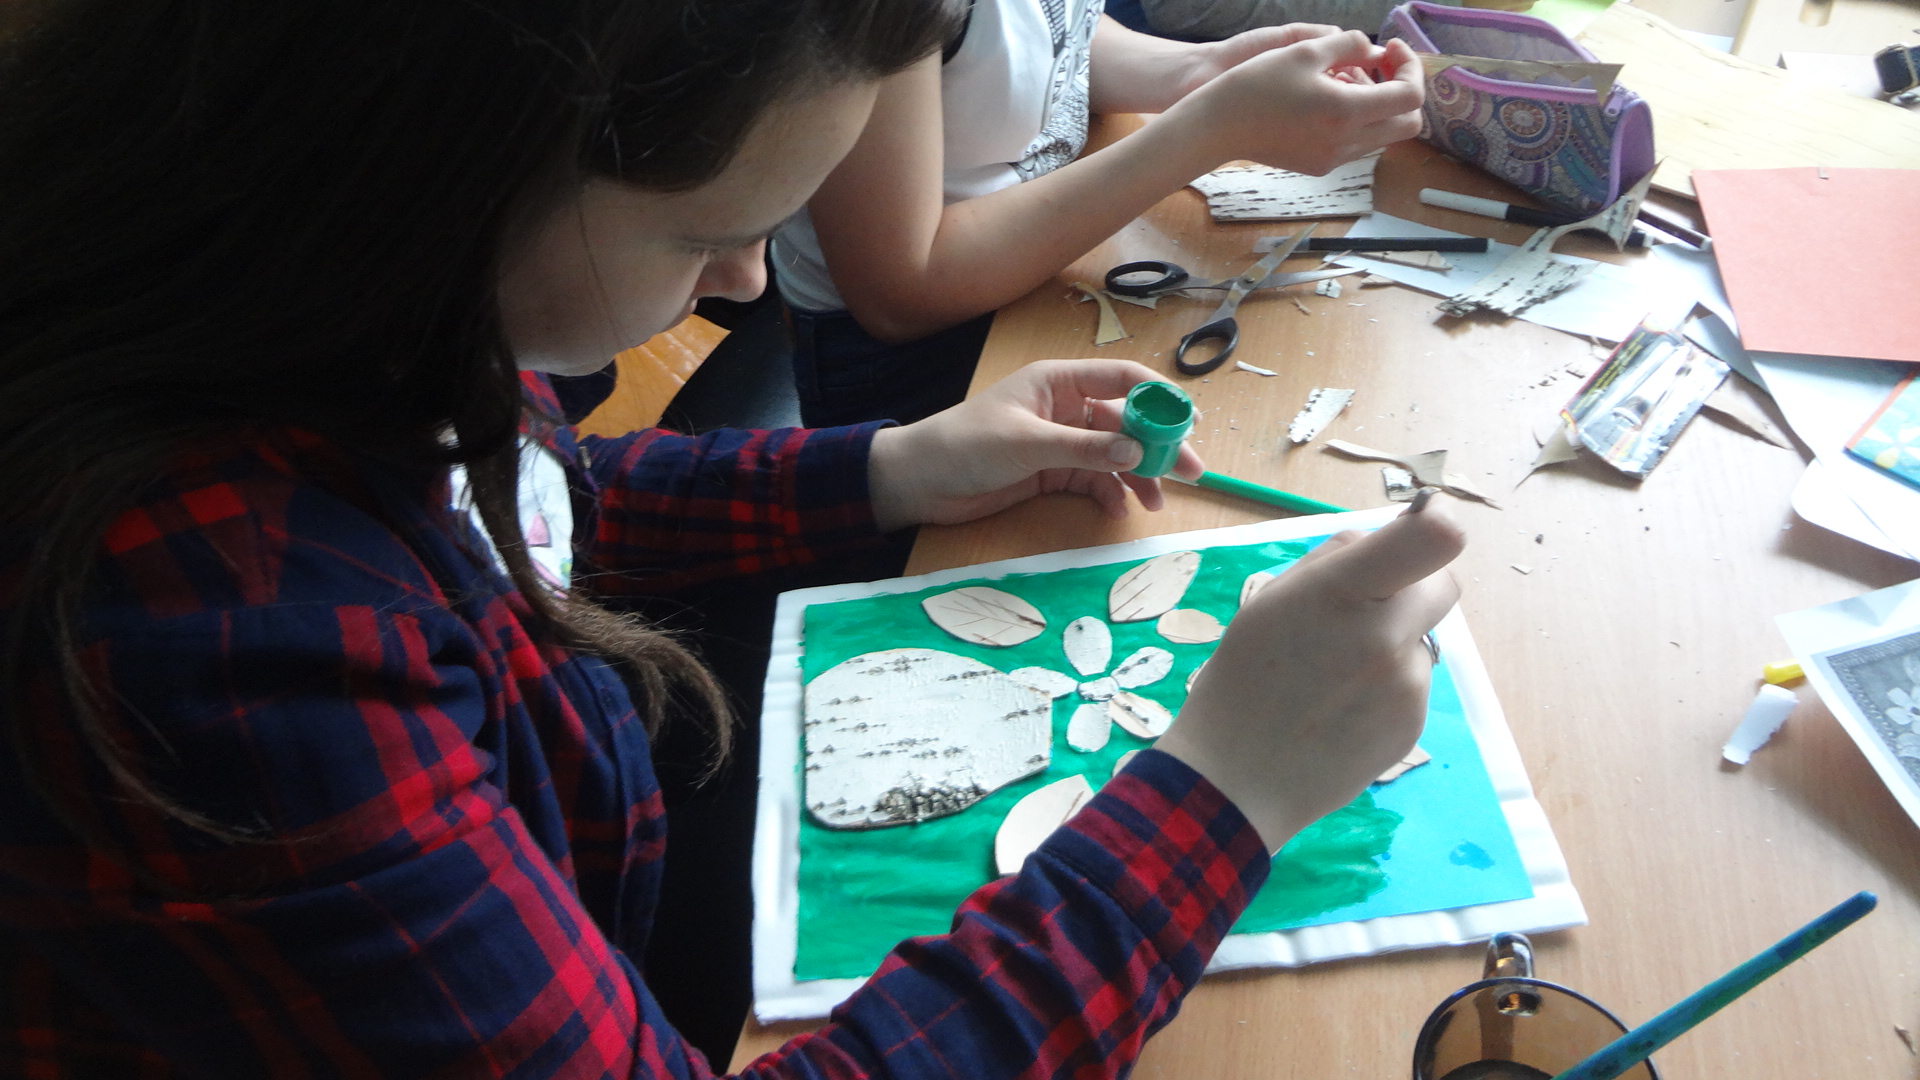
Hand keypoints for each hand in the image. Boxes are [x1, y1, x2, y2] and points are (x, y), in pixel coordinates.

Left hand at [866, 359, 1205, 531]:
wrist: (919, 482)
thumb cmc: (965, 445)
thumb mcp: (1026, 444)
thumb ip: (1082, 449)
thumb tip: (1135, 453)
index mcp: (1059, 381)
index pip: (1122, 379)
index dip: (1159, 398)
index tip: (1187, 422)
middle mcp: (1067, 407)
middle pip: (1126, 421)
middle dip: (1158, 445)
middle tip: (1192, 471)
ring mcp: (1061, 441)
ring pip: (1115, 455)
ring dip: (1138, 476)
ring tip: (1158, 502)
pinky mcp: (1052, 471)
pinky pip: (1094, 479)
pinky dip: (1110, 493)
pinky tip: (1119, 510)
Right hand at [1154, 501, 1464, 851]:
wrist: (1236, 779)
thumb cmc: (1243, 678)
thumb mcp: (1270, 601)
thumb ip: (1334, 562)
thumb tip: (1389, 538)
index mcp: (1342, 594)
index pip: (1429, 541)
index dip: (1440, 526)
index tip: (1432, 526)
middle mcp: (1385, 636)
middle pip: (1443, 584)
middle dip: (1413, 587)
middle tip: (1366, 611)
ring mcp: (1406, 685)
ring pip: (1421, 637)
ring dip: (1392, 644)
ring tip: (1334, 679)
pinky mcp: (1414, 723)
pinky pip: (1412, 682)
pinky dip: (1386, 688)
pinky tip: (1342, 711)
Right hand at [1168, 32, 1423, 176]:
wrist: (1217, 128)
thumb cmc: (1255, 85)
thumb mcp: (1304, 50)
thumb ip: (1349, 44)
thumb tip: (1374, 49)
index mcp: (1346, 111)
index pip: (1410, 95)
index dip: (1410, 67)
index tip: (1391, 49)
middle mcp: (1346, 142)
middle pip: (1408, 123)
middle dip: (1403, 90)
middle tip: (1382, 66)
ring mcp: (1334, 158)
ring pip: (1384, 134)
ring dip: (1379, 105)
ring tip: (1346, 79)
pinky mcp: (1320, 165)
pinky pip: (1358, 143)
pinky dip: (1358, 119)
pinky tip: (1329, 101)